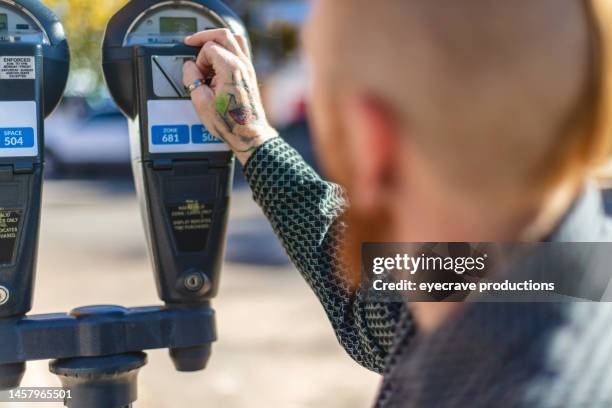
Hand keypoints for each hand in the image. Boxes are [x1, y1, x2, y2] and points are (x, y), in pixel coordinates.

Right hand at [183, 29, 277, 164]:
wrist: (249, 134)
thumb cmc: (229, 122)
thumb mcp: (201, 102)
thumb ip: (192, 79)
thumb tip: (189, 67)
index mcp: (231, 68)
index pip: (208, 47)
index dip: (198, 59)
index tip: (197, 75)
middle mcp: (243, 64)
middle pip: (223, 34)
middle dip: (204, 38)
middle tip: (191, 43)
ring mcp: (249, 68)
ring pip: (235, 39)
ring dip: (218, 41)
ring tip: (205, 51)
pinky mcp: (250, 74)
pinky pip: (240, 51)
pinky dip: (227, 50)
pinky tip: (218, 62)